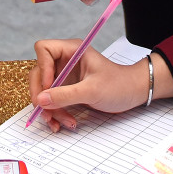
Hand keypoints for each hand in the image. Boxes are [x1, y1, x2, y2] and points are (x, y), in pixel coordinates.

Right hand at [27, 40, 172, 130]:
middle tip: (45, 113)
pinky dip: (54, 113)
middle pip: (38, 73)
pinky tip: (62, 123)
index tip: (48, 87)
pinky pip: (52, 101)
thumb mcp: (92, 90)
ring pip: (44, 91)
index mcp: (71, 50)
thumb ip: (65, 95)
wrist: (134, 94)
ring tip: (60, 123)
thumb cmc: (119, 85)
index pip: (43, 49)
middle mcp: (65, 61)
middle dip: (41, 95)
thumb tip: (40, 100)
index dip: (42, 68)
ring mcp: (65, 76)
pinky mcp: (66, 90)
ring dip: (49, 109)